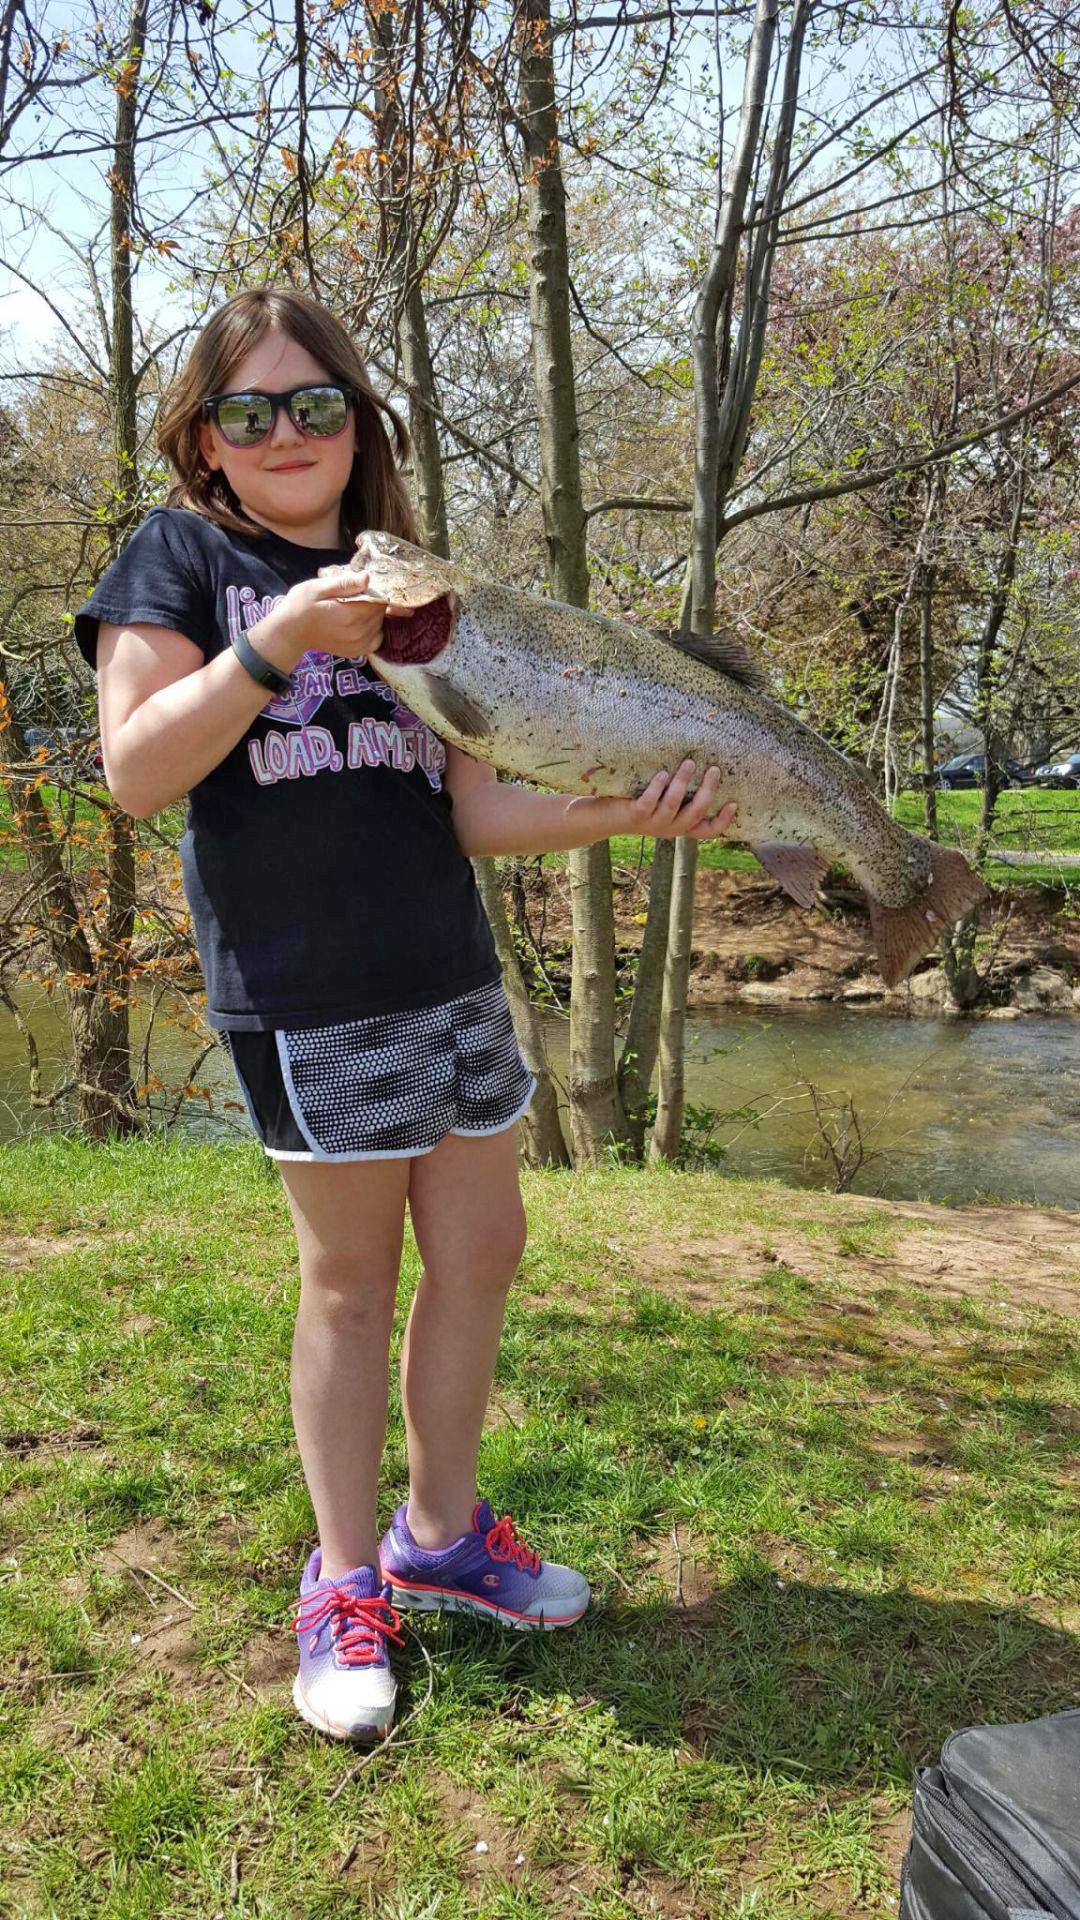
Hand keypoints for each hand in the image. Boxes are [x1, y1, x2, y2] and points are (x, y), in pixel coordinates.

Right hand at [253, 570, 407, 669]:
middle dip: (374, 601)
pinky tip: (360, 623)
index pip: (379, 599)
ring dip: (373, 616)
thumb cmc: (301, 606)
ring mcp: (358, 645)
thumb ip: (344, 583)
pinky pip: (376, 640)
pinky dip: (373, 630)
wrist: (290, 633)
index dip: (375, 589)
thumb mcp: (318, 587)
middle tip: (358, 594)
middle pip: (381, 612)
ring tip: (356, 607)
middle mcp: (359, 632)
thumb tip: (368, 578)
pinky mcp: (356, 652)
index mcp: (351, 614)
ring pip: (380, 625)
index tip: (363, 585)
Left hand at [620, 759, 735, 839]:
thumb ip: (681, 793)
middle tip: (714, 770)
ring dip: (683, 782)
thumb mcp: (663, 802)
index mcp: (680, 826)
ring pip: (674, 804)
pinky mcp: (636, 814)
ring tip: (689, 763)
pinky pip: (650, 801)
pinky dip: (658, 787)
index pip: (707, 831)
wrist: (604, 817)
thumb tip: (699, 763)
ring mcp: (653, 823)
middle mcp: (670, 828)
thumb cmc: (638, 804)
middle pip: (696, 813)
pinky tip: (662, 774)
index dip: (723, 821)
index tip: (733, 802)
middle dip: (708, 791)